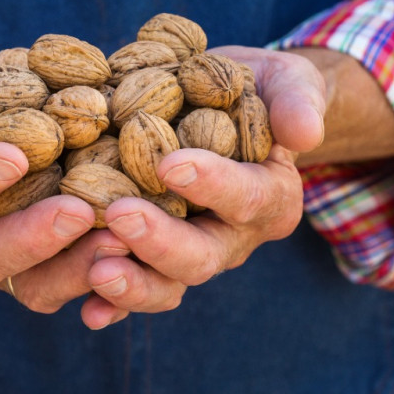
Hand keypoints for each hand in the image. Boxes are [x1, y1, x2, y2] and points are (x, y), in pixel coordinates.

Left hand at [79, 48, 325, 328]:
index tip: (169, 164)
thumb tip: (305, 132)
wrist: (222, 106)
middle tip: (118, 215)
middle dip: (160, 242)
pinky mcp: (153, 260)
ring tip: (96, 270)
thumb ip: (296, 100)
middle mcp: (233, 237)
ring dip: (133, 283)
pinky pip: (136, 291)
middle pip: (202, 256)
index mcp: (271, 197)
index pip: (246, 197)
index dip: (211, 184)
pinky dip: (112, 305)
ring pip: (167, 284)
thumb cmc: (257, 91)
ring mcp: (191, 253)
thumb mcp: (287, 82)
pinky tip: (88, 311)